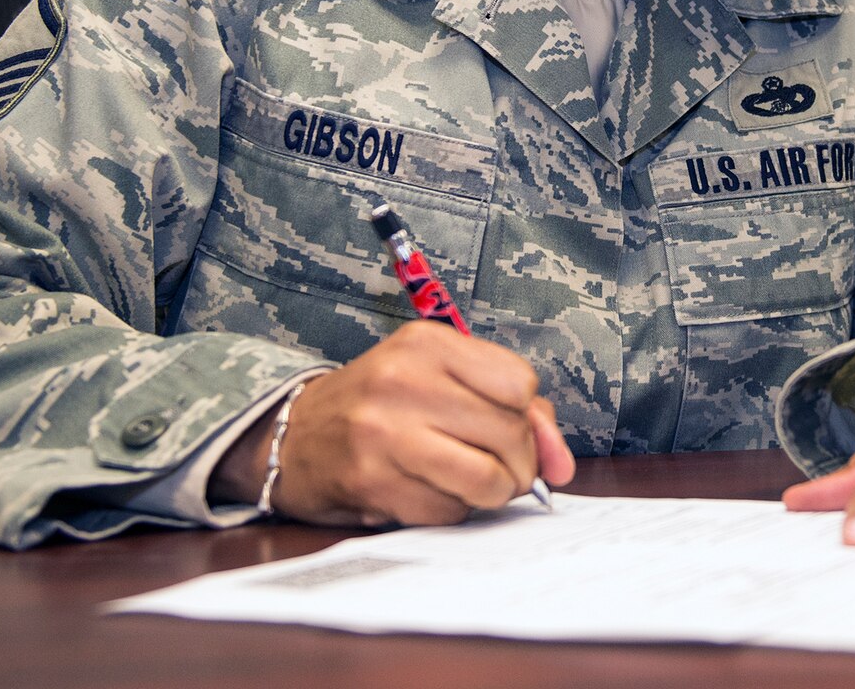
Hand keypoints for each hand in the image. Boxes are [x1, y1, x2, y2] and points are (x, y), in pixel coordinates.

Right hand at [211, 322, 575, 526]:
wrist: (295, 437)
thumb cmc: (384, 406)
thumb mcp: (441, 380)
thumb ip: (513, 410)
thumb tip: (560, 463)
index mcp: (427, 343)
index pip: (520, 384)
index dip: (527, 417)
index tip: (511, 427)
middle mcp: (404, 380)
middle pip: (509, 433)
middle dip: (519, 463)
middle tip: (501, 467)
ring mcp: (385, 432)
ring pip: (487, 478)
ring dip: (492, 492)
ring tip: (474, 484)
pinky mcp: (372, 481)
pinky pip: (449, 511)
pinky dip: (452, 511)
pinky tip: (429, 493)